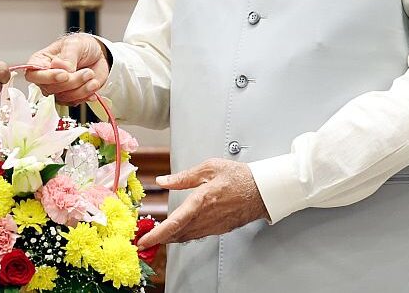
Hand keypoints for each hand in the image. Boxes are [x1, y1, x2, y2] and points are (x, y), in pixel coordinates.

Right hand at [24, 33, 109, 103]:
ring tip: (91, 75)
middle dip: (71, 82)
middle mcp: (47, 76)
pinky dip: (85, 95)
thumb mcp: (75, 44)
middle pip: (50, 88)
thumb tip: (59, 67)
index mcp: (41, 61)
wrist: (99, 54)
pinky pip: (74, 102)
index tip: (64, 75)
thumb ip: (67, 56)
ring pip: (63, 97)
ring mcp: (58, 87)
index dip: (47, 77)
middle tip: (87, 72)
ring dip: (81, 89)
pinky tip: (92, 85)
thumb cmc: (82, 45)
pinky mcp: (70, 95)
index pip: (33, 75)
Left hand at [136, 159, 269, 248]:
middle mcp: (207, 217)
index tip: (144, 240)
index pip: (175, 222)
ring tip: (157, 236)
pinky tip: (178, 232)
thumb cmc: (240, 177)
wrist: (264, 190)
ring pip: (187, 236)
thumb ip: (183, 177)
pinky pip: (198, 235)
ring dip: (170, 237)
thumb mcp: (209, 167)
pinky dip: (184, 235)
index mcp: (202, 201)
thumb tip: (163, 180)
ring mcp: (214, 225)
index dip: (157, 234)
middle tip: (144, 239)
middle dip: (159, 238)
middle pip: (177, 234)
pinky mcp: (220, 228)